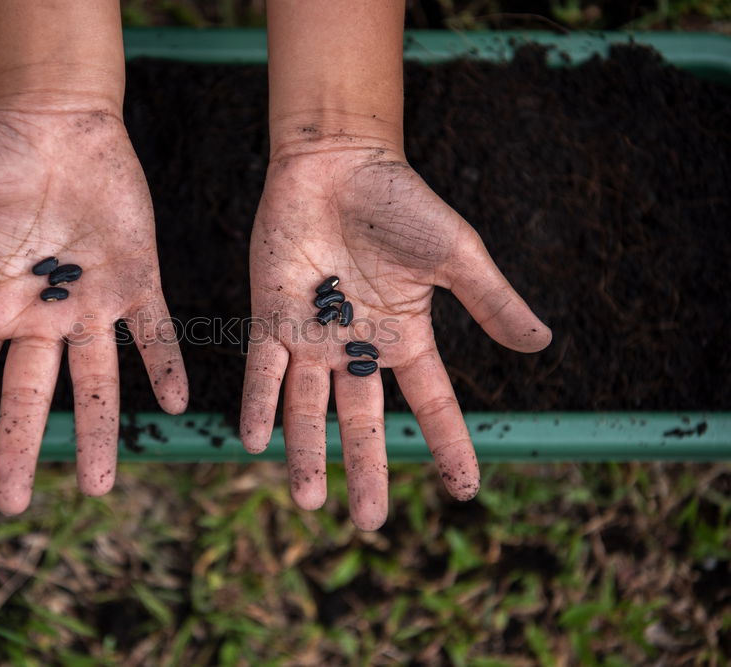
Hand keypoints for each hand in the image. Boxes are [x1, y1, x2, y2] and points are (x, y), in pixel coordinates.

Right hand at [0, 107, 187, 513]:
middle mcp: (42, 314)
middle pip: (30, 396)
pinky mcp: (136, 279)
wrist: (55, 122)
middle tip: (13, 507)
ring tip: (99, 486)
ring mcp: (91, 302)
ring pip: (95, 379)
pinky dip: (164, 366)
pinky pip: (154, 332)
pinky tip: (174, 407)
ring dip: (98, 430)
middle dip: (22, 449)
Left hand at [240, 144, 550, 529]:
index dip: (449, 445)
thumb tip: (541, 343)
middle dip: (367, 469)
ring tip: (307, 501)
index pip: (432, 403)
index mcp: (405, 336)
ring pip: (309, 407)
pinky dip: (259, 403)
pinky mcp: (271, 317)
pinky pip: (263, 370)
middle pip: (364, 421)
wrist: (337, 162)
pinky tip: (255, 442)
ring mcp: (312, 336)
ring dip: (306, 452)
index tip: (466, 491)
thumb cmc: (400, 202)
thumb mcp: (455, 254)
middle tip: (368, 523)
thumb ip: (490, 301)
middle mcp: (357, 346)